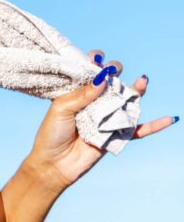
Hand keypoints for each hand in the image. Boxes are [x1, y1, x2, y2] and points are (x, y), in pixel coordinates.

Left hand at [27, 49, 176, 190]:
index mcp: (79, 92)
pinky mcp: (116, 135)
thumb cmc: (52, 133)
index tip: (96, 58)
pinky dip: (155, 125)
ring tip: (143, 81)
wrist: (54, 164)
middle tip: (113, 71)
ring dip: (137, 90)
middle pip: (112, 81)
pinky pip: (139, 130)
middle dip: (115, 71)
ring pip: (127, 101)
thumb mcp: (61, 109)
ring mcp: (107, 117)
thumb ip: (82, 94)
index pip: (91, 72)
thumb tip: (103, 78)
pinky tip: (170, 118)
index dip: (95, 62)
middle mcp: (95, 102)